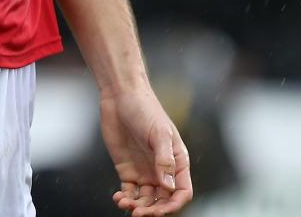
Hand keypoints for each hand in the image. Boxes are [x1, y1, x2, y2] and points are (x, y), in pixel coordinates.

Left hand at [99, 87, 192, 215]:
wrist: (120, 95)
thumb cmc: (145, 108)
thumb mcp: (159, 132)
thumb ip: (164, 159)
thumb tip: (168, 187)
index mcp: (177, 161)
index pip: (181, 192)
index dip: (173, 205)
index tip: (159, 211)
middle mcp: (162, 169)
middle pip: (163, 201)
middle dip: (152, 211)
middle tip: (138, 213)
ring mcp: (145, 171)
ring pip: (145, 200)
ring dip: (137, 207)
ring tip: (125, 203)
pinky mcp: (127, 169)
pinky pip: (129, 192)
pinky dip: (125, 199)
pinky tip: (119, 198)